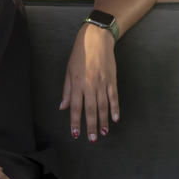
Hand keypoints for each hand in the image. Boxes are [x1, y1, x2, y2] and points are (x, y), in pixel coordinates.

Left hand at [60, 22, 118, 141]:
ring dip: (103, 121)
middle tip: (92, 139)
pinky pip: (114, 98)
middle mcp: (90, 84)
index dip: (75, 121)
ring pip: (103, 106)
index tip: (76, 134)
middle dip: (91, 125)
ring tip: (103, 133)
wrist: (96, 38)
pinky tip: (115, 119)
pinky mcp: (112, 80)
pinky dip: (115, 109)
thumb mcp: (69, 70)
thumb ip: (67, 90)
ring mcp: (102, 83)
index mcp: (77, 82)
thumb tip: (63, 107)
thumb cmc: (80, 54)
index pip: (76, 106)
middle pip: (90, 109)